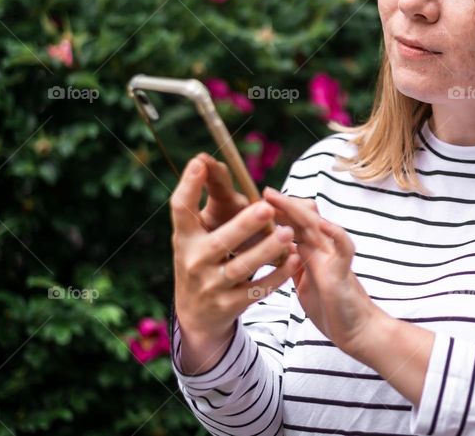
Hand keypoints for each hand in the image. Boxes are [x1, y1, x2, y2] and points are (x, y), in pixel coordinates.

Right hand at [171, 156, 297, 344]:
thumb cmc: (203, 259)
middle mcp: (194, 261)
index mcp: (185, 238)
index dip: (188, 186)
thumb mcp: (198, 234)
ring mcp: (211, 286)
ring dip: (266, 250)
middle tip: (266, 207)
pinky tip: (293, 259)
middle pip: (220, 242)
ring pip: (242, 267)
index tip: (200, 162)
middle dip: (243, 225)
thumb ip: (206, 200)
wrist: (196, 316)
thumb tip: (204, 159)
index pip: (180, 210)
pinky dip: (276, 275)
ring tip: (288, 233)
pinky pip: (256, 290)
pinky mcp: (229, 305)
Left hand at [262, 186, 388, 357]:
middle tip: (264, 192)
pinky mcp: (343, 271)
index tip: (255, 204)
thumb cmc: (331, 307)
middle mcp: (323, 250)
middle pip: (303, 220)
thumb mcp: (304, 284)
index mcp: (311, 253)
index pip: (293, 226)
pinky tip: (323, 224)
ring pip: (318, 226)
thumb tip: (277, 253)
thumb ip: (294, 266)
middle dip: (283, 206)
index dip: (276, 214)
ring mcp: (334, 258)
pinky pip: (343, 247)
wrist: (356, 330)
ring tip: (281, 199)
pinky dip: (335, 234)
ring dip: (299, 212)